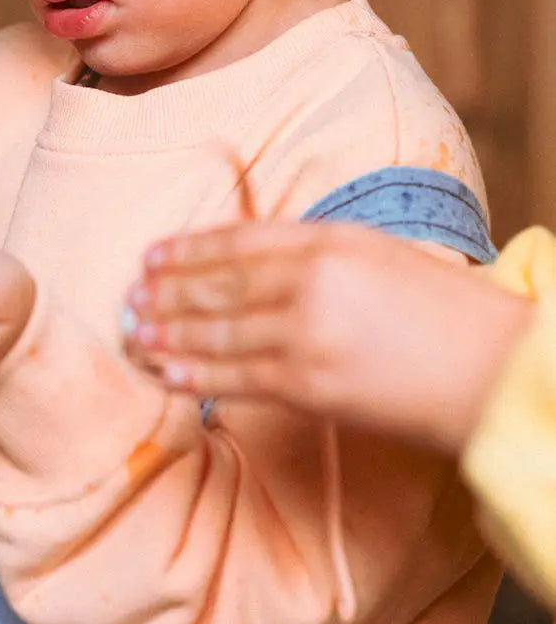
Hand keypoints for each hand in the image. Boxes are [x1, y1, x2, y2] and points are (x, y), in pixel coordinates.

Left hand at [121, 221, 530, 453]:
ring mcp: (305, 332)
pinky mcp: (308, 383)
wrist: (495, 372)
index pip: (237, 240)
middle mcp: (309, 279)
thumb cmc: (443, 311)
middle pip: (218, 283)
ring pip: (217, 329)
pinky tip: (162, 368)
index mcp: (328, 239)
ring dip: (167, 330)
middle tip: (128, 294)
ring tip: (132, 330)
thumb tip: (252, 259)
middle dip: (167, 289)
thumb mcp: (378, 254)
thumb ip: (315, 251)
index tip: (151, 254)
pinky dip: (193, 371)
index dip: (188, 248)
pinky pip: (235, 376)